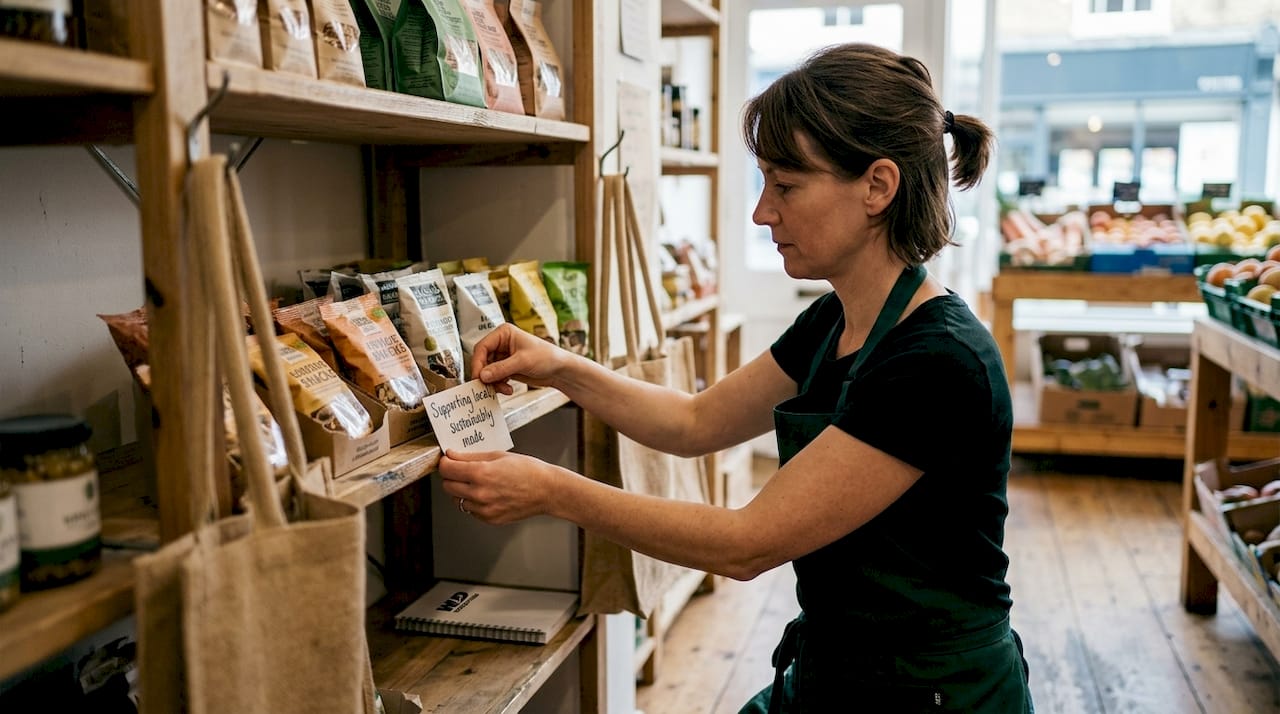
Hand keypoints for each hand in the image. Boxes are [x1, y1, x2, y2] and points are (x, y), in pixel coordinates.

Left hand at [438, 449, 559, 524]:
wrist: (546, 491)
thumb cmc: (527, 470)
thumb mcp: (498, 455)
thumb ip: (470, 456)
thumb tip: (451, 455)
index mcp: (481, 473)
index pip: (447, 469)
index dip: (445, 463)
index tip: (448, 460)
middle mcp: (480, 493)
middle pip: (447, 486)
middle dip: (451, 476)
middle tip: (461, 470)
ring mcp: (484, 509)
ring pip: (457, 500)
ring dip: (461, 491)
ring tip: (478, 483)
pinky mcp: (489, 519)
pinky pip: (470, 510)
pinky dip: (473, 502)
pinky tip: (488, 494)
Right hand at [470, 323, 569, 393]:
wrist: (560, 370)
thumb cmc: (548, 357)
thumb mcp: (523, 361)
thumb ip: (501, 369)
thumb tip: (482, 375)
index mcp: (504, 333)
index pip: (482, 347)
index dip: (478, 363)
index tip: (479, 377)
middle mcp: (501, 343)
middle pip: (482, 360)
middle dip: (486, 375)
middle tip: (488, 386)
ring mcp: (503, 357)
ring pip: (487, 371)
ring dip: (493, 383)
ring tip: (504, 389)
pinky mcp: (506, 368)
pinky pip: (494, 378)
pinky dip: (498, 385)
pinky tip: (508, 389)